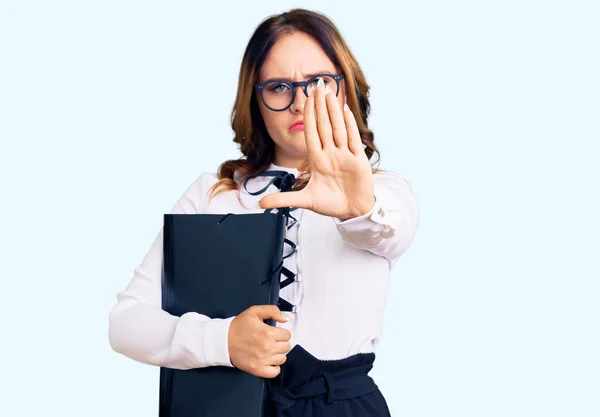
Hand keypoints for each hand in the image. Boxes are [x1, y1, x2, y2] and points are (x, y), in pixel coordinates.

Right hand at [228, 305, 290, 377]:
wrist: (223, 340)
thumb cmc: (238, 326)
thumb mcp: (254, 312)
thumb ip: (272, 311)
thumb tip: (285, 319)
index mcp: (268, 332)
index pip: (287, 335)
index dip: (281, 332)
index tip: (275, 333)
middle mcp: (267, 347)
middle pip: (286, 347)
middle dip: (280, 342)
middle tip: (271, 340)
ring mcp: (262, 360)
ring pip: (282, 359)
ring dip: (278, 354)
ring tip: (269, 350)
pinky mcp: (257, 369)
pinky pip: (275, 372)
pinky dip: (274, 367)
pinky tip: (269, 361)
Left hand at [259, 78, 374, 220]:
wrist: (352, 211)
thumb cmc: (330, 203)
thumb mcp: (305, 201)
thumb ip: (283, 199)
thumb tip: (260, 204)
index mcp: (318, 160)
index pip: (312, 133)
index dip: (308, 116)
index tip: (305, 98)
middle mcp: (331, 154)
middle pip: (325, 125)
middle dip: (320, 105)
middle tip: (317, 84)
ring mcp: (345, 155)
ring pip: (338, 127)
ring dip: (333, 109)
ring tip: (329, 91)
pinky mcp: (358, 160)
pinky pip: (353, 138)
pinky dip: (349, 124)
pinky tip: (345, 109)